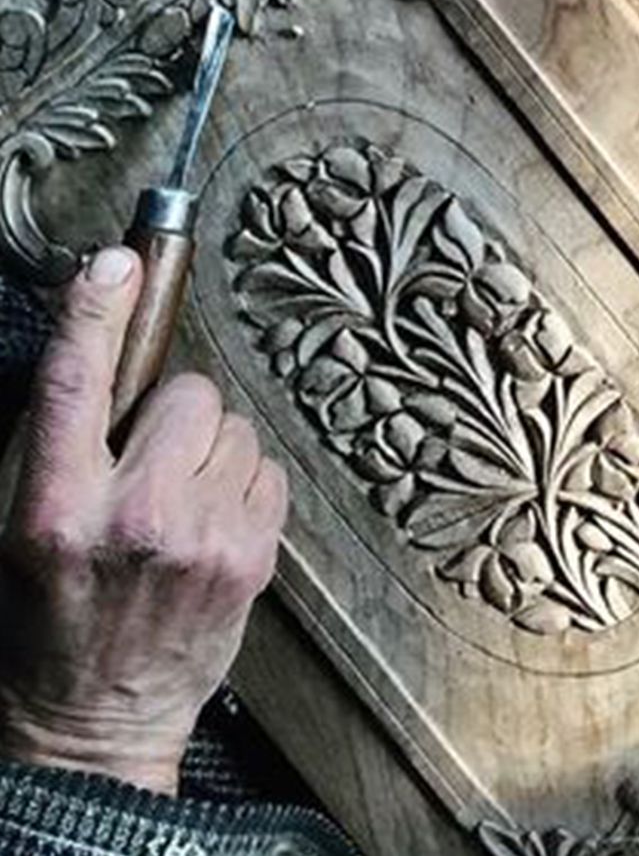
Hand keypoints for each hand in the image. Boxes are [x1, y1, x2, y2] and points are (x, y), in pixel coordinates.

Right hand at [0, 246, 288, 794]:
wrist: (94, 721)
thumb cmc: (48, 620)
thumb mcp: (19, 524)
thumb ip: (61, 440)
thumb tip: (104, 339)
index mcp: (54, 508)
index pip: (75, 385)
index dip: (96, 312)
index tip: (116, 263)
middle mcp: (133, 518)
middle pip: (184, 392)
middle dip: (167, 413)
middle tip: (141, 463)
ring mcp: (202, 538)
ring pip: (233, 428)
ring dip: (207, 450)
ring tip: (172, 504)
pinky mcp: (253, 556)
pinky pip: (266, 469)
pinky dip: (241, 484)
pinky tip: (206, 523)